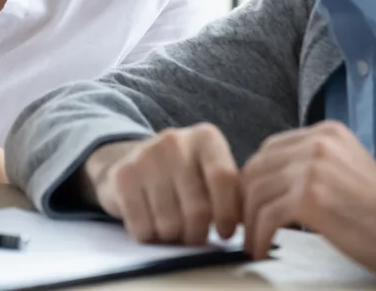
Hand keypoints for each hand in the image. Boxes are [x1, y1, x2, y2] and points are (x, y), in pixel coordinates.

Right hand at [83, 124, 241, 244]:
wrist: (134, 161)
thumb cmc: (185, 176)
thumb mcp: (211, 175)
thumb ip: (234, 194)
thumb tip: (254, 225)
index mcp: (205, 138)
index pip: (224, 179)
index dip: (228, 213)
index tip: (226, 233)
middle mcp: (175, 141)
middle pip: (198, 209)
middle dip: (198, 234)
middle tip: (196, 236)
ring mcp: (146, 156)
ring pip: (170, 223)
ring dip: (173, 238)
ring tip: (173, 229)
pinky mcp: (122, 176)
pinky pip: (142, 227)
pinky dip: (149, 237)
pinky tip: (151, 225)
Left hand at [240, 120, 375, 279]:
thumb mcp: (348, 169)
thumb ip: (314, 165)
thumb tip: (273, 182)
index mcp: (326, 133)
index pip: (270, 149)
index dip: (255, 179)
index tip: (252, 204)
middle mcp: (317, 143)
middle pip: (257, 168)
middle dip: (246, 200)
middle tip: (245, 226)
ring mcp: (312, 168)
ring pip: (256, 193)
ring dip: (250, 222)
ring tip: (253, 242)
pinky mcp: (310, 197)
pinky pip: (266, 216)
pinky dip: (259, 236)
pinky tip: (263, 249)